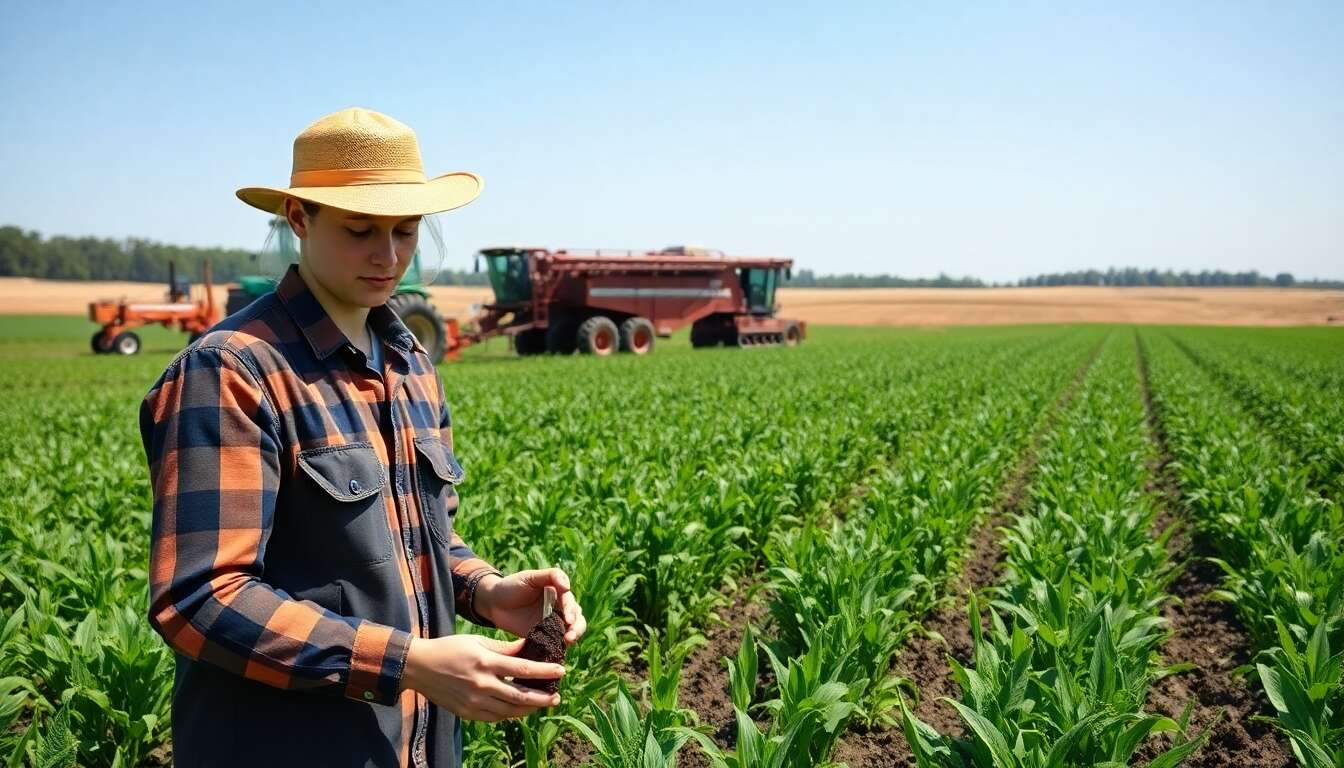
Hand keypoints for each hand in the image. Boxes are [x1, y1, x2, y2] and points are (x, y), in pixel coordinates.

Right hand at [399, 634, 562, 721]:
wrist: (419, 667)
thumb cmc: (450, 649)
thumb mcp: (478, 641)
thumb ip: (504, 648)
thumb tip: (529, 648)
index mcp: (486, 663)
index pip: (523, 669)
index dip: (545, 672)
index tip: (561, 671)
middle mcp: (482, 685)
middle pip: (521, 696)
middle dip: (543, 697)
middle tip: (557, 696)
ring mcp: (475, 702)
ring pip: (510, 711)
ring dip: (530, 709)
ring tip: (543, 703)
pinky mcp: (468, 713)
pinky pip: (495, 717)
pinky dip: (511, 714)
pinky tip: (520, 709)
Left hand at [475, 568, 586, 644]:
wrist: (493, 603)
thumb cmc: (511, 586)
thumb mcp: (530, 577)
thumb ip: (551, 576)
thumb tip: (568, 586)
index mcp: (558, 593)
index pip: (570, 602)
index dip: (571, 611)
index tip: (568, 619)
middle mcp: (558, 609)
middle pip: (577, 619)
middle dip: (577, 628)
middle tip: (570, 636)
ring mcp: (551, 624)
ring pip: (570, 631)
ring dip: (572, 637)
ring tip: (567, 642)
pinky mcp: (543, 636)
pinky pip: (555, 642)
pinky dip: (559, 646)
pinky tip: (556, 650)